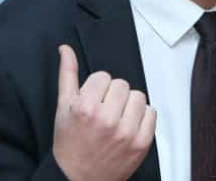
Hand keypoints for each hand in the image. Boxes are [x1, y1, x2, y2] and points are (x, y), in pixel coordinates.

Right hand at [53, 45, 156, 180]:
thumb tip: (65, 48)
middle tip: (103, 112)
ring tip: (116, 118)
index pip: (103, 76)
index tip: (91, 103)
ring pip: (138, 96)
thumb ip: (67, 75)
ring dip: (128, 105)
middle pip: (122, 84)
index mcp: (85, 108)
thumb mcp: (63, 108)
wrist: (77, 179)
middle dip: (112, 95)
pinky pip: (152, 113)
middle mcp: (106, 120)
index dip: (96, 89)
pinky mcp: (141, 144)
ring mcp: (126, 133)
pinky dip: (142, 118)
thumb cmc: (70, 142)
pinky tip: (127, 126)